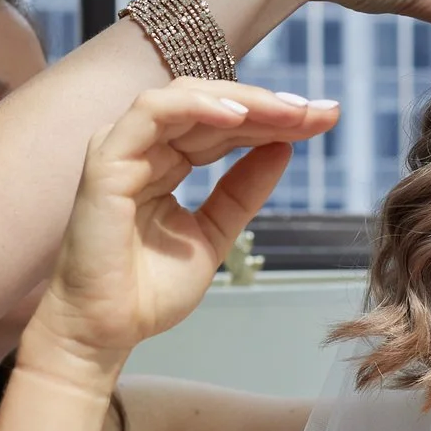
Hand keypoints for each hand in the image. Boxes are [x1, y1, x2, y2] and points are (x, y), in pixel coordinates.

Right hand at [20, 83, 334, 391]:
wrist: (107, 332)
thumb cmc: (147, 292)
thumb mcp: (215, 234)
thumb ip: (243, 191)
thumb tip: (283, 148)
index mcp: (167, 161)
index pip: (225, 126)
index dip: (275, 119)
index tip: (324, 119)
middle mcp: (144, 147)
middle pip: (212, 105)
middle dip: (269, 104)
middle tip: (319, 110)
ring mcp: (121, 149)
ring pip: (185, 98)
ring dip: (241, 100)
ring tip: (287, 111)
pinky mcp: (106, 162)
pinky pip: (151, 113)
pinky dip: (196, 107)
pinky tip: (239, 116)